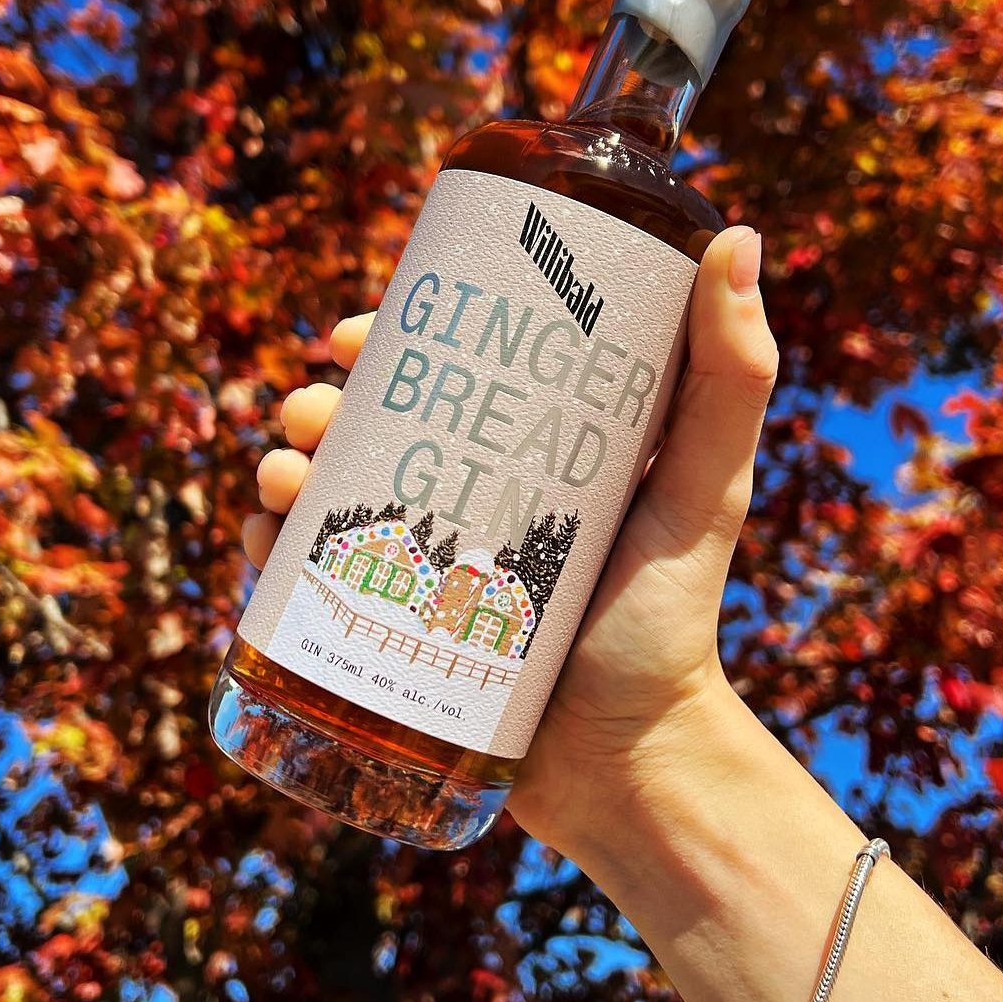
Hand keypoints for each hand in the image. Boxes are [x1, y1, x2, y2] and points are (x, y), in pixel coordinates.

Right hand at [243, 224, 776, 859]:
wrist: (625, 766)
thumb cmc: (668, 623)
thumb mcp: (702, 491)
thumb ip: (730, 378)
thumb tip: (738, 235)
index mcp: (520, 454)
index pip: (440, 374)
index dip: (385, 342)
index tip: (352, 333)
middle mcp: (461, 502)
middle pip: (366, 430)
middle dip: (318, 405)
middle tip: (313, 411)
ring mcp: (416, 569)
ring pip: (323, 498)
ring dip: (284, 471)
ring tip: (284, 481)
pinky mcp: (383, 632)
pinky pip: (305, 582)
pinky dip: (270, 553)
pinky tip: (264, 543)